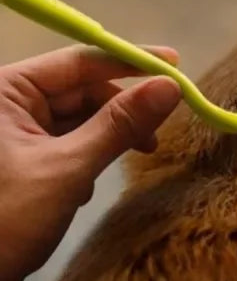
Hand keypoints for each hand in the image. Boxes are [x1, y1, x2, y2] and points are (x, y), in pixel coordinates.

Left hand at [0, 45, 181, 280]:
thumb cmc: (5, 220)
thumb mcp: (69, 169)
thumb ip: (119, 125)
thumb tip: (170, 87)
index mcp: (4, 90)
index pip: (77, 61)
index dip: (129, 61)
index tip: (174, 63)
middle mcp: (6, 103)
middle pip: (79, 89)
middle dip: (119, 110)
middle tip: (157, 133)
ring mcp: (11, 132)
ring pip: (76, 119)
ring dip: (104, 139)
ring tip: (119, 165)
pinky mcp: (19, 160)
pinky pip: (66, 143)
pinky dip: (86, 158)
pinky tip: (85, 188)